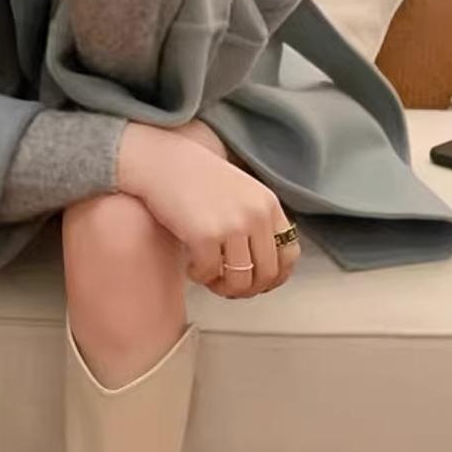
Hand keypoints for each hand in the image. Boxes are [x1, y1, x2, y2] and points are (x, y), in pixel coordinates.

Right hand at [117, 122, 300, 297]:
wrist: (162, 162)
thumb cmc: (195, 180)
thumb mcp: (240, 193)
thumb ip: (255, 220)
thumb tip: (260, 264)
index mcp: (268, 205)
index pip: (289, 254)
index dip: (273, 277)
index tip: (255, 282)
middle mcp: (256, 215)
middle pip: (266, 274)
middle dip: (246, 289)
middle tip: (225, 286)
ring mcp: (232, 226)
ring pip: (240, 281)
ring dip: (222, 287)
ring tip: (207, 275)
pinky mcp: (205, 235)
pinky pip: (209, 274)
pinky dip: (199, 276)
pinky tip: (189, 265)